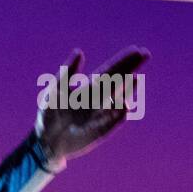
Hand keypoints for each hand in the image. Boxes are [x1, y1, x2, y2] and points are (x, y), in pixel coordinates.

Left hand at [35, 46, 149, 163]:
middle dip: (130, 68)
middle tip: (145, 54)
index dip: (123, 60)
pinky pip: (114, 121)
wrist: (46, 141)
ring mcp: (103, 114)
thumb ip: (67, 73)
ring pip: (119, 99)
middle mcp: (99, 99)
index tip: (137, 49)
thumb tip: (79, 51)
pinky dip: (119, 113)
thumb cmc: (49, 115)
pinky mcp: (103, 130)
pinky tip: (124, 105)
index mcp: (89, 88)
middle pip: (118, 81)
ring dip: (127, 90)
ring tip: (134, 78)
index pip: (109, 71)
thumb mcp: (54, 91)